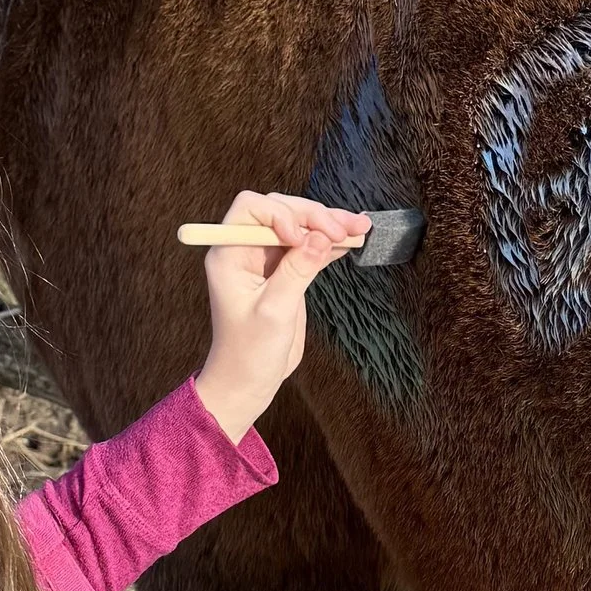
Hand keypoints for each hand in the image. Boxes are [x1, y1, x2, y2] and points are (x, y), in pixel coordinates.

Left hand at [193, 190, 368, 442]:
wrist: (248, 381)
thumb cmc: (249, 352)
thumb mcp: (274, 312)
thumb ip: (296, 271)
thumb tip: (321, 238)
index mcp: (229, 254)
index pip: (252, 209)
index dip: (281, 214)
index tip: (302, 237)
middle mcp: (246, 250)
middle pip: (281, 212)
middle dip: (314, 216)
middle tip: (345, 230)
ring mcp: (267, 260)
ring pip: (299, 226)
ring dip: (329, 225)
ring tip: (360, 227)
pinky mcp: (285, 271)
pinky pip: (308, 246)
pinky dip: (330, 243)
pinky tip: (353, 239)